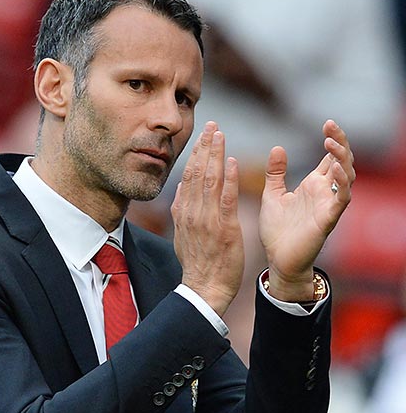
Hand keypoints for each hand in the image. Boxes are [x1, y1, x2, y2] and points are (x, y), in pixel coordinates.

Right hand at [171, 121, 243, 316]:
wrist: (204, 288)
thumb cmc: (196, 263)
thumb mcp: (182, 234)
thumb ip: (180, 210)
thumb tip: (180, 187)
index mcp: (184, 212)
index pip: (190, 176)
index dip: (197, 153)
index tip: (203, 135)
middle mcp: (193, 212)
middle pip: (198, 173)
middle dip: (205, 147)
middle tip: (212, 125)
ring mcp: (207, 220)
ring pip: (210, 181)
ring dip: (215, 155)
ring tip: (219, 135)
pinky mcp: (224, 229)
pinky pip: (225, 200)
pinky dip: (228, 180)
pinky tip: (231, 162)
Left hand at [259, 120, 354, 299]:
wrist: (277, 259)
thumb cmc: (278, 230)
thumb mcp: (272, 194)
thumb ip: (276, 173)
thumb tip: (278, 147)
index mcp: (313, 185)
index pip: (329, 158)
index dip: (333, 140)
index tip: (327, 123)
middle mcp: (325, 192)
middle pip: (342, 162)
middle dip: (340, 143)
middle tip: (331, 126)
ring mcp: (329, 205)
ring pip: (346, 177)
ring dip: (342, 159)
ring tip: (331, 143)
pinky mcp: (328, 219)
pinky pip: (342, 199)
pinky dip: (342, 183)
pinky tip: (336, 170)